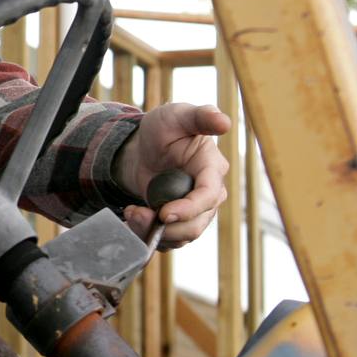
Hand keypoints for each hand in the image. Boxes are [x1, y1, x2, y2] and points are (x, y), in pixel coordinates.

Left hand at [113, 103, 229, 248]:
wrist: (143, 148)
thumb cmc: (163, 128)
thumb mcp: (178, 115)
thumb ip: (201, 116)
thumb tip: (225, 122)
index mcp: (212, 168)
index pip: (209, 195)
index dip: (189, 208)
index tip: (163, 214)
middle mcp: (210, 193)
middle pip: (197, 224)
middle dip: (166, 226)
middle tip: (135, 213)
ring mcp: (196, 211)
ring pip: (182, 236)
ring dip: (153, 232)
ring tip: (131, 214)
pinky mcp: (181, 222)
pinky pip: (170, 240)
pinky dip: (150, 236)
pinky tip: (134, 219)